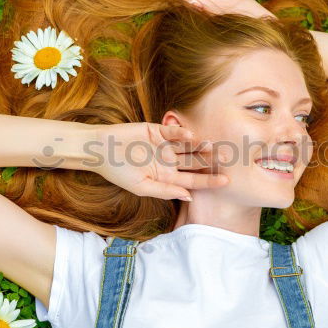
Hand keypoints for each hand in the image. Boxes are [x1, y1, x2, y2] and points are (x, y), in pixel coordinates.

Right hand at [91, 122, 229, 200]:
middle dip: (210, 161)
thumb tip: (189, 197)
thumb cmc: (118, 172)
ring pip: (188, 146)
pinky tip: (190, 136)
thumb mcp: (141, 187)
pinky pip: (173, 132)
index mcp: (167, 177)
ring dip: (199, 146)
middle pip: (195, 162)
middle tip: (227, 159)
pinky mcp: (157, 130)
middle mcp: (169, 161)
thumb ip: (165, 191)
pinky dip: (181, 133)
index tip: (226, 181)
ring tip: (212, 146)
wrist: (100, 151)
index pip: (193, 180)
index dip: (209, 181)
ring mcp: (164, 145)